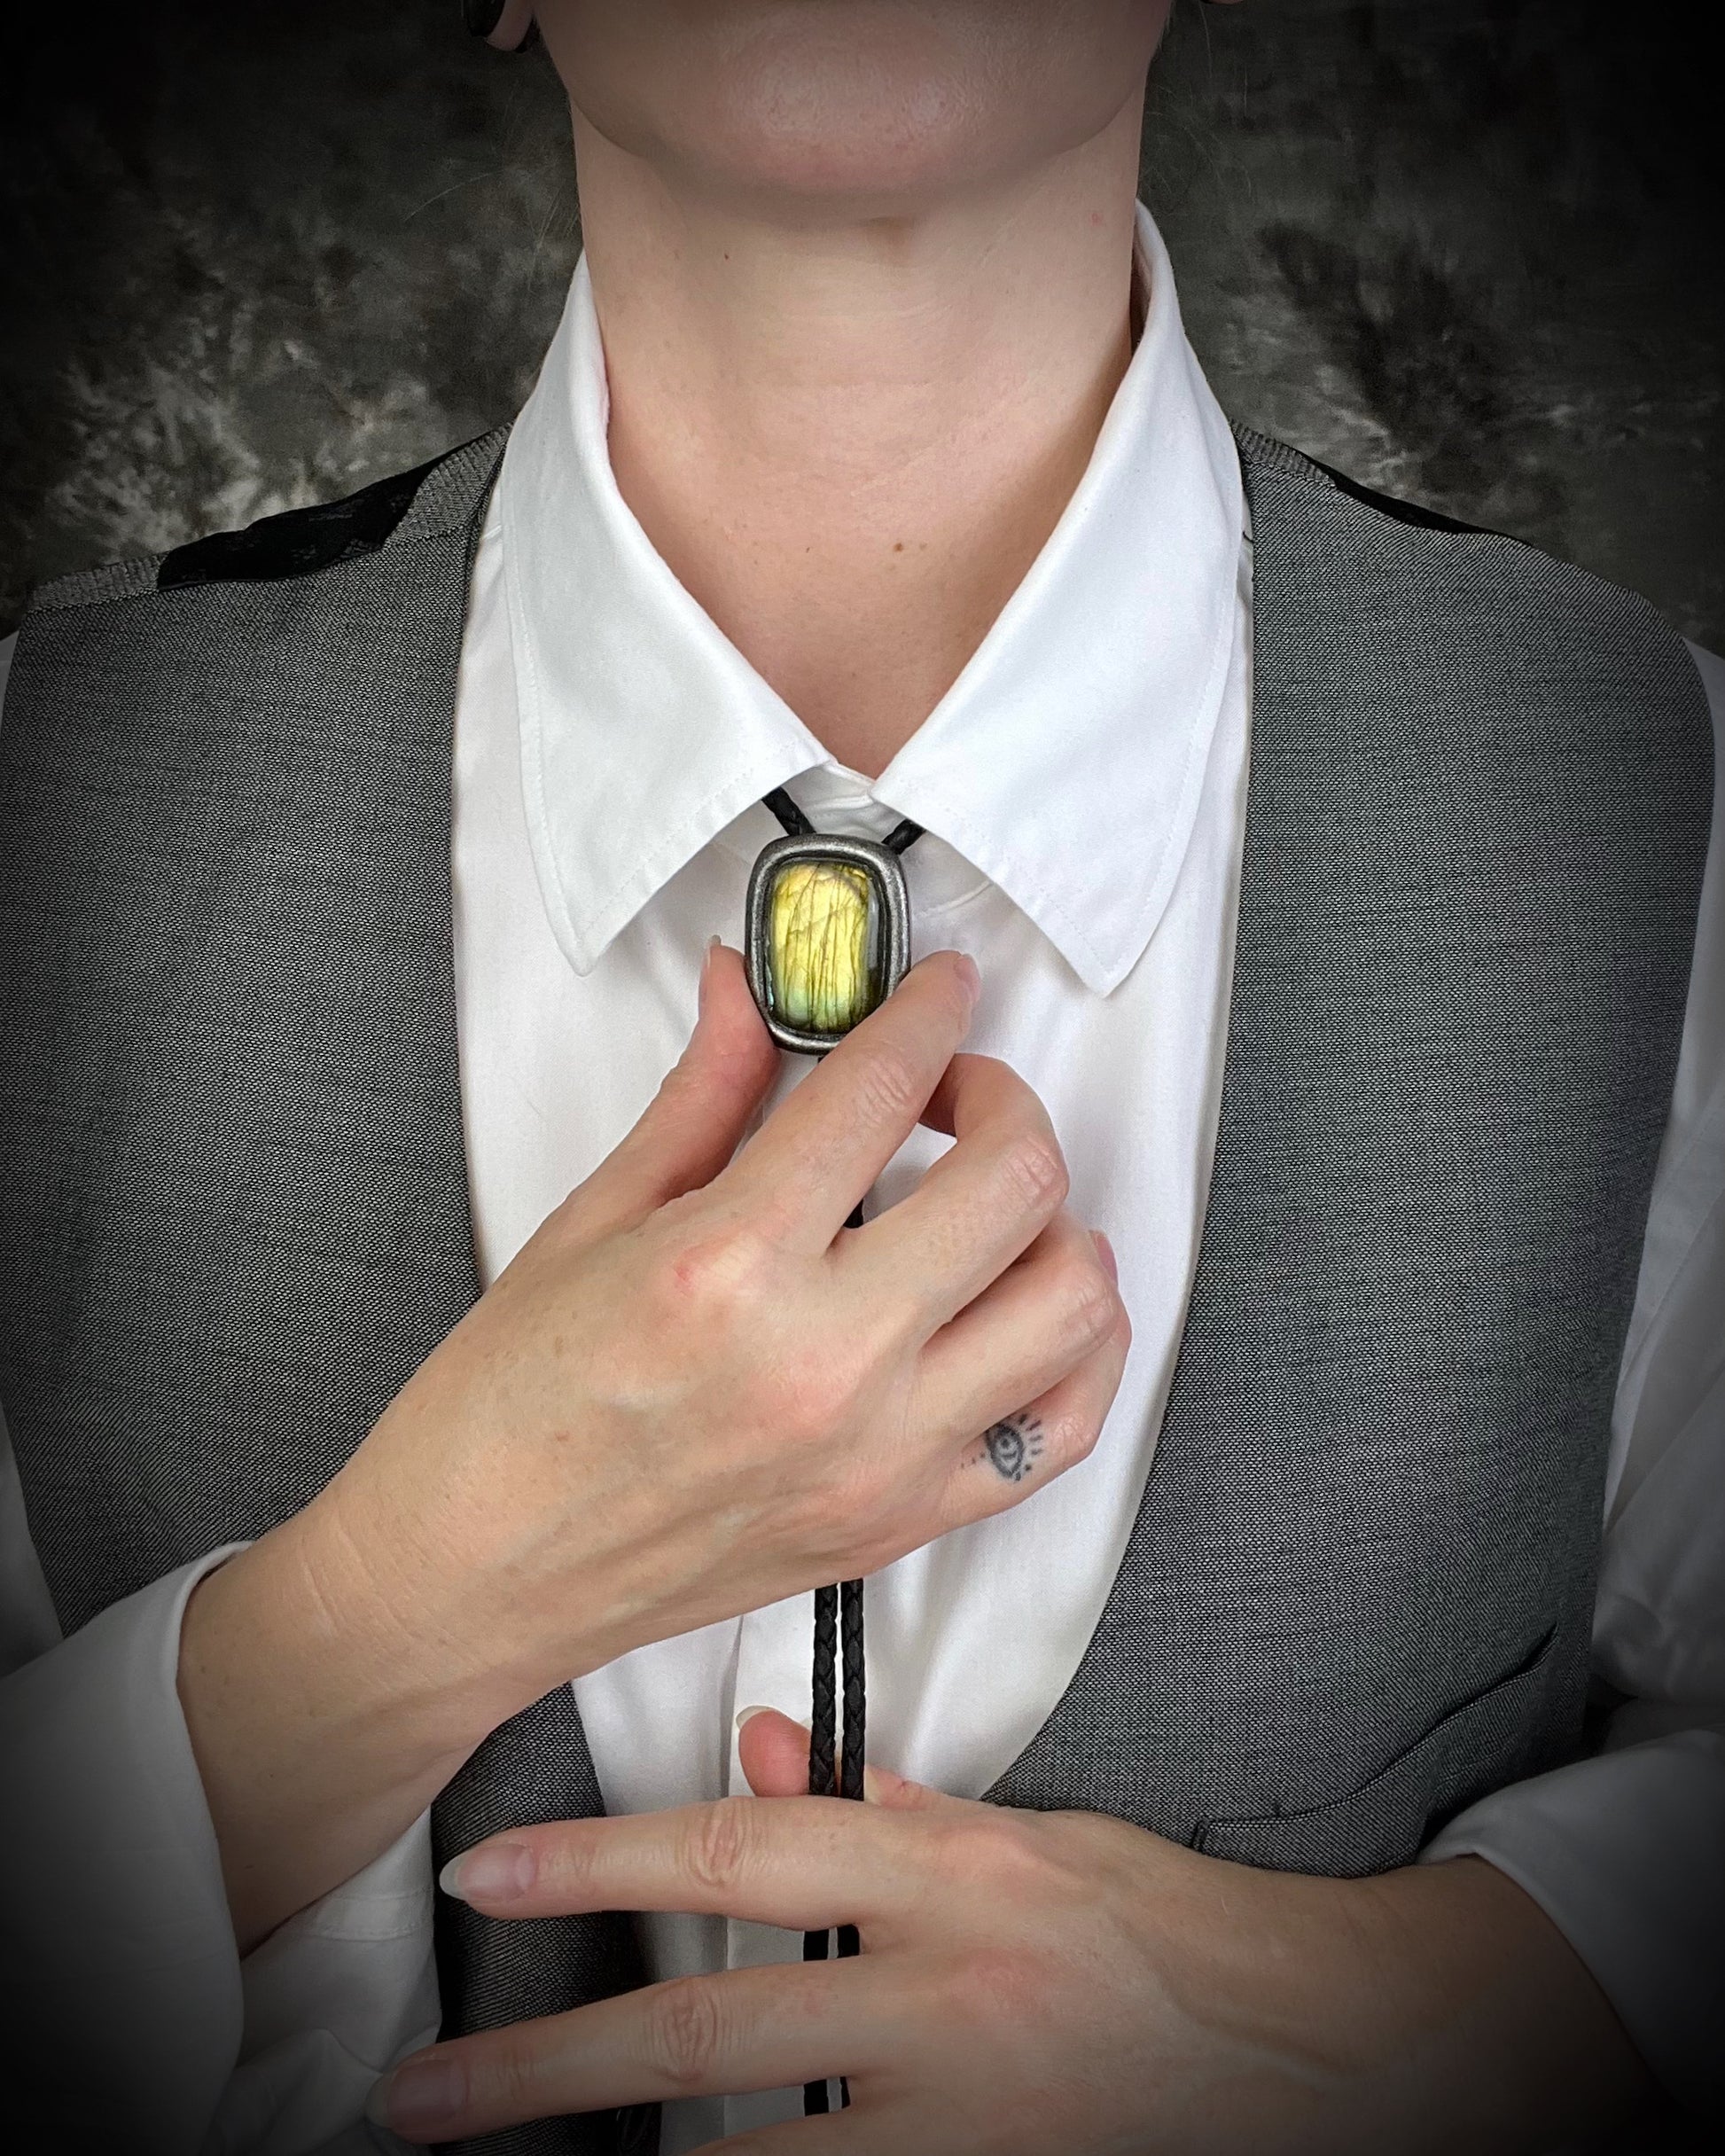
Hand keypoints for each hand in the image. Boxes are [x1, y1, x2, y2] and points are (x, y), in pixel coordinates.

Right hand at [313, 940, 1126, 1703]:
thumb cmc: (510, 1409)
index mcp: (728, 1266)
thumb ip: (704, 1093)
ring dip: (1057, 1221)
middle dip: (1004, 1097)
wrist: (477, 1573)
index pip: (883, 1088)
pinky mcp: (902, 1521)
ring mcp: (881, 1454)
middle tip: (953, 1093)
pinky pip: (1061, 1431)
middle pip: (1016, 1179)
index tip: (939, 988)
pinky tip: (1023, 1309)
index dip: (927, 1008)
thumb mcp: (596, 1219)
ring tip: (995, 1204)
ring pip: (1074, 1301)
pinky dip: (1077, 1353)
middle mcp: (825, 1363)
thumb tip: (746, 992)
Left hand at [369, 1712, 1651, 2154]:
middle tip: (419, 2100)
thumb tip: (755, 1752)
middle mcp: (942, 1995)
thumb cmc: (1161, 1937)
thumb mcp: (1027, 1838)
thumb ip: (885, 1808)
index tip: (484, 1877)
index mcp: (949, 1874)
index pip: (742, 1848)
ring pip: (749, 2152)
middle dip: (544, 2064)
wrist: (1316, 2050)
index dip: (599, 1860)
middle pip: (708, 2023)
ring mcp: (963, 2117)